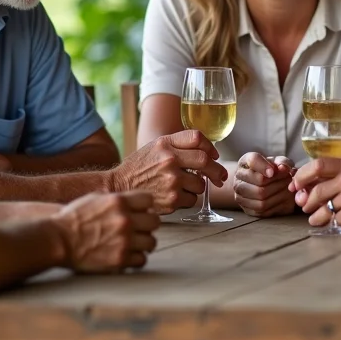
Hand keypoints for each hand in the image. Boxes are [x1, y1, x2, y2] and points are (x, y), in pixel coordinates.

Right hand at [51, 191, 158, 271]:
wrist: (58, 240)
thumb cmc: (73, 219)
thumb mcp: (95, 198)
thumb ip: (117, 200)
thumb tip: (134, 202)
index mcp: (119, 202)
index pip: (149, 200)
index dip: (145, 206)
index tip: (140, 212)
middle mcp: (125, 220)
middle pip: (155, 221)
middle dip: (147, 225)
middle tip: (139, 229)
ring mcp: (124, 241)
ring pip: (151, 242)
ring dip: (144, 243)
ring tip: (135, 244)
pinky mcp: (120, 259)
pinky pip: (142, 260)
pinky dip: (136, 258)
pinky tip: (128, 255)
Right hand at [108, 131, 228, 213]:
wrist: (120, 186)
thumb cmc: (140, 166)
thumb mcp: (156, 146)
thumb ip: (180, 144)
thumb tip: (210, 153)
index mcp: (165, 144)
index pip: (198, 139)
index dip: (211, 147)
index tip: (214, 156)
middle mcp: (169, 160)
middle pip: (205, 162)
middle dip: (216, 170)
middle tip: (220, 176)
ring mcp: (171, 182)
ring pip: (201, 184)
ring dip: (198, 186)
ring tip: (182, 186)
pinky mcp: (172, 201)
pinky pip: (192, 199)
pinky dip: (188, 199)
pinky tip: (174, 195)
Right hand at [234, 153, 296, 217]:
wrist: (264, 187)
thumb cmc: (272, 171)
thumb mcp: (278, 162)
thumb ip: (283, 162)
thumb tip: (283, 168)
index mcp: (245, 161)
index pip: (253, 160)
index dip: (265, 166)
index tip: (274, 171)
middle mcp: (238, 177)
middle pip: (259, 180)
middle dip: (278, 180)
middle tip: (288, 179)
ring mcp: (240, 194)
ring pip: (261, 195)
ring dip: (279, 192)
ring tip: (287, 188)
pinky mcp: (247, 209)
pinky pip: (262, 209)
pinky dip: (276, 204)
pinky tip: (283, 198)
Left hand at [289, 158, 340, 232]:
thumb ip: (338, 174)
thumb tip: (307, 185)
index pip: (317, 165)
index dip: (302, 176)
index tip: (296, 185)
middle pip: (315, 190)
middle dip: (307, 200)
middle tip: (305, 205)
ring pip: (321, 208)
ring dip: (314, 215)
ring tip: (316, 216)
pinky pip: (332, 220)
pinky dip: (327, 222)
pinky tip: (330, 222)